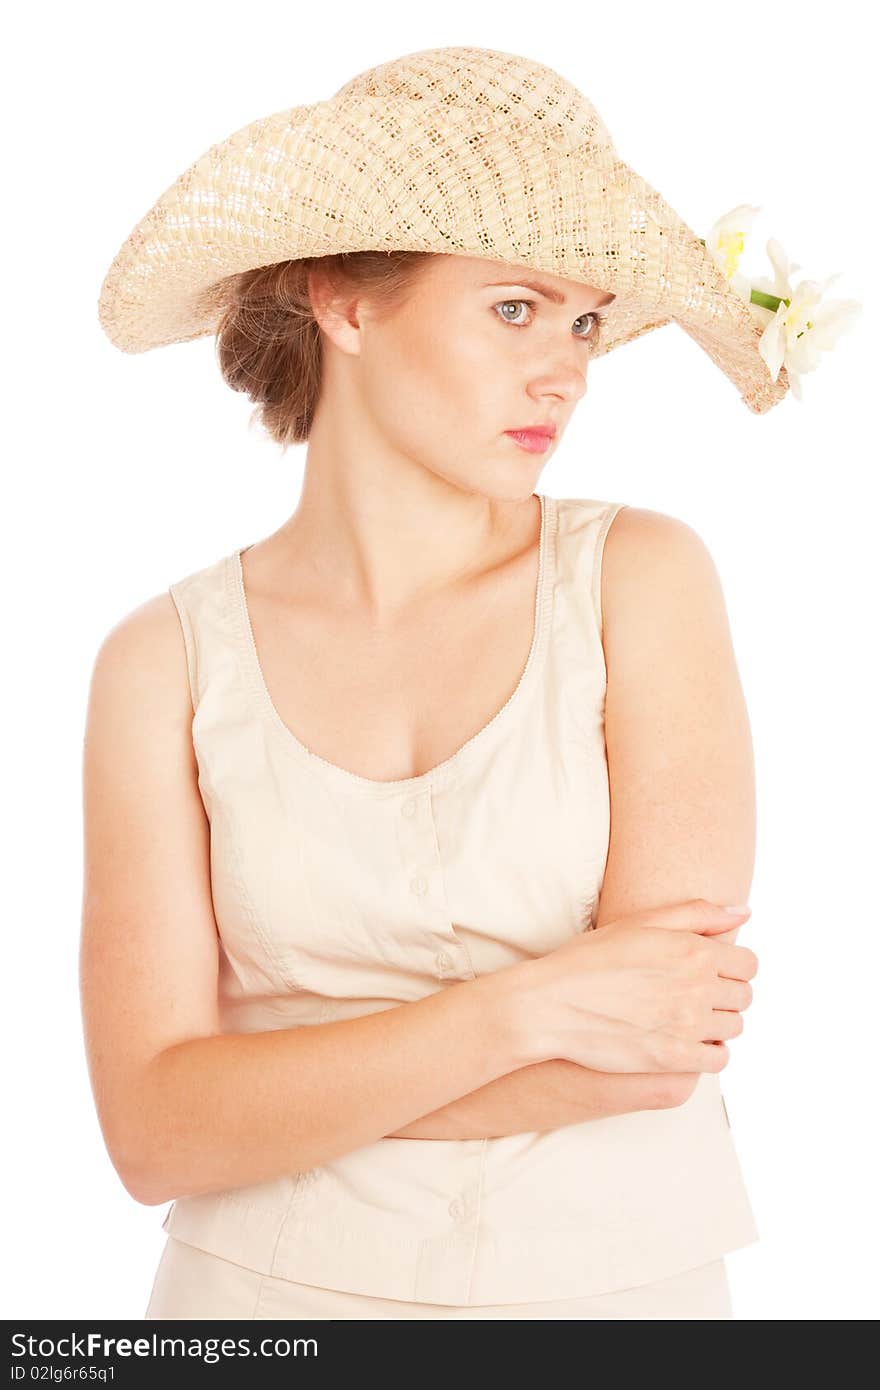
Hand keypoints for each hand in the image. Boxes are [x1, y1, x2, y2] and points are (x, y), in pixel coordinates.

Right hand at [510, 899, 756, 1073]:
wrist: (551, 1005)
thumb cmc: (591, 959)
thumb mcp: (642, 922)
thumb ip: (699, 914)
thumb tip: (745, 913)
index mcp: (694, 951)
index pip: (748, 964)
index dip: (733, 967)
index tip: (713, 971)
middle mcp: (697, 988)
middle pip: (744, 997)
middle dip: (726, 994)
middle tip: (696, 994)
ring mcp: (687, 1026)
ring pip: (733, 1028)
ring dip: (718, 1023)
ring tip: (688, 1017)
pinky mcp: (673, 1059)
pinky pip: (717, 1060)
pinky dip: (709, 1052)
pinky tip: (687, 1042)